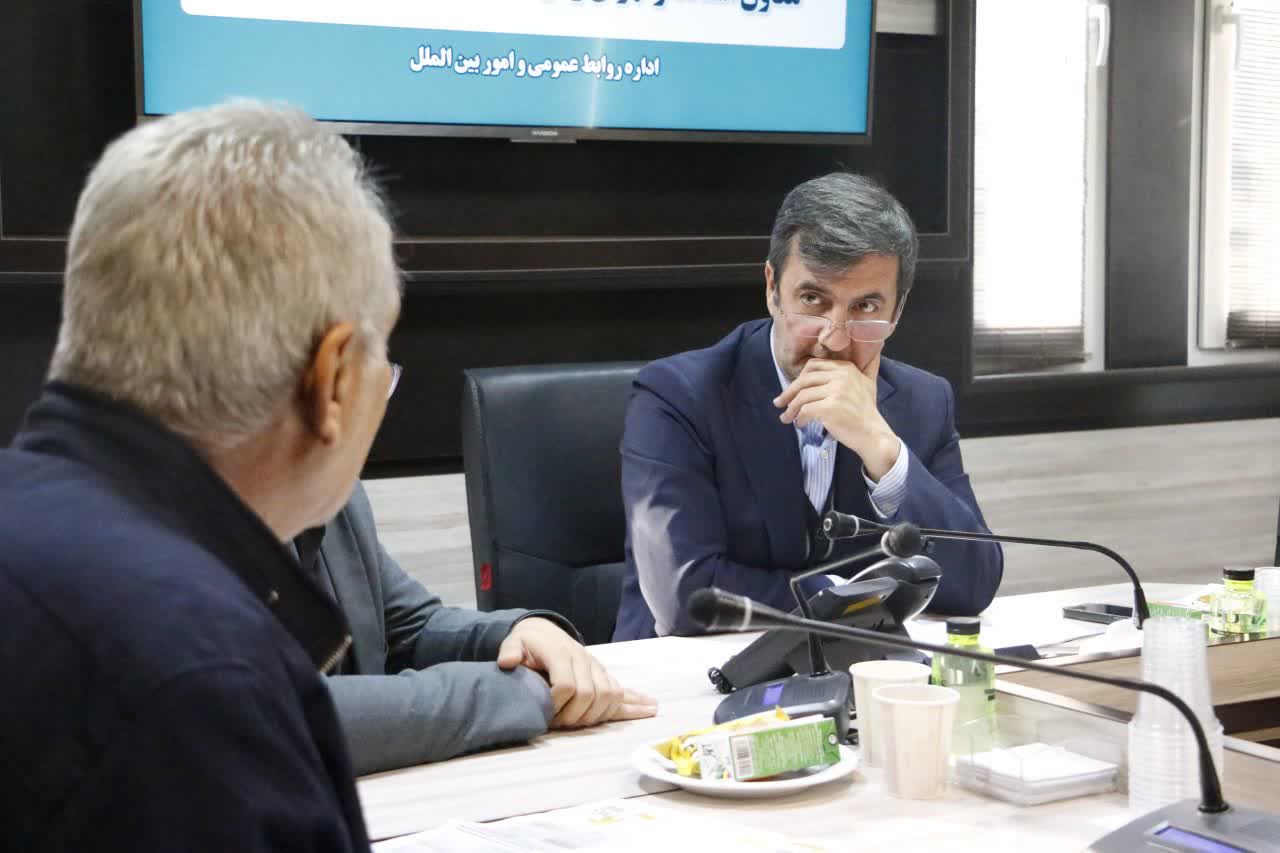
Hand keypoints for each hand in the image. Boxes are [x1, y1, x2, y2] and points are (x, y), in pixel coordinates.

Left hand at [496, 617, 658, 727]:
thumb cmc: (528, 642)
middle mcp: (583, 660)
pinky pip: (621, 690)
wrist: (545, 630)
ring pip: (609, 695)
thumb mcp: (514, 642)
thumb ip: (509, 651)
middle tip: (560, 723)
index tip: (545, 713)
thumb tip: (507, 663)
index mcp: (561, 653)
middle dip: (575, 715)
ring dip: (599, 715)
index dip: (557, 704)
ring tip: (587, 725)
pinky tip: (648, 709)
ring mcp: (596, 667)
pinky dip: (633, 702)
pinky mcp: (604, 674)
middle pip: (590, 694)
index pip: (567, 685)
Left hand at [773, 355, 899, 479]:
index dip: (799, 378)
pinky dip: (799, 418)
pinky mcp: (830, 407)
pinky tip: (800, 423)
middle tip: (779, 403)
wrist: (873, 435)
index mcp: (846, 368)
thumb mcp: (869, 383)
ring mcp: (836, 391)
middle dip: (789, 392)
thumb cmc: (867, 411)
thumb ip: (868, 366)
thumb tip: (877, 348)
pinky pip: (805, 410)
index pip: (813, 366)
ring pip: (802, 396)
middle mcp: (841, 376)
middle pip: (805, 380)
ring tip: (786, 418)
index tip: (792, 389)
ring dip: (791, 408)